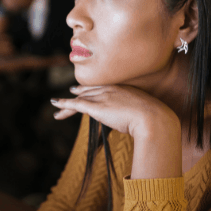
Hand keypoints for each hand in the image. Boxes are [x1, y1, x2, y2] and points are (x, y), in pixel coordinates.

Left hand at [52, 85, 182, 178]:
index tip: (83, 89)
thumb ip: (137, 114)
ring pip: (80, 99)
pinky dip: (64, 104)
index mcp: (122, 88)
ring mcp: (103, 97)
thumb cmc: (154, 119)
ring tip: (57, 105)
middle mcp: (110, 89)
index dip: (91, 89)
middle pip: (89, 91)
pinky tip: (55, 105)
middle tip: (69, 94)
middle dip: (78, 93)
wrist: (153, 118)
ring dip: (67, 103)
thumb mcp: (145, 113)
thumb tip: (137, 123)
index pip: (102, 87)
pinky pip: (76, 104)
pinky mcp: (96, 107)